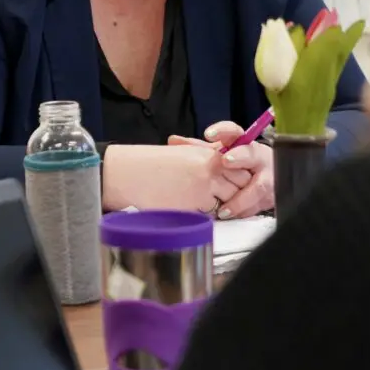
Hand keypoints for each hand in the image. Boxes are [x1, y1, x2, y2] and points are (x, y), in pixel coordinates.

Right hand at [101, 143, 253, 214]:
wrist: (128, 174)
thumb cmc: (150, 164)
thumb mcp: (183, 153)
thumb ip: (207, 160)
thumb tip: (226, 170)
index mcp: (208, 154)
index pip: (241, 169)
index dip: (238, 178)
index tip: (231, 183)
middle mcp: (211, 171)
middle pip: (240, 186)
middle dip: (235, 193)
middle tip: (225, 197)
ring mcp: (204, 190)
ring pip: (228, 202)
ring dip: (223, 205)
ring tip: (207, 204)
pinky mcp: (194, 208)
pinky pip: (211, 215)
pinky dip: (206, 215)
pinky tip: (194, 210)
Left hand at [167, 121, 274, 217]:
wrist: (268, 176)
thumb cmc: (238, 163)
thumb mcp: (219, 153)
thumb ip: (199, 148)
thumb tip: (173, 140)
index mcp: (242, 142)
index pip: (233, 131)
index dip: (222, 131)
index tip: (208, 135)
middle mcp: (257, 157)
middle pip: (251, 154)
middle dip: (240, 157)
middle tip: (225, 161)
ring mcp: (268, 176)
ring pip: (258, 186)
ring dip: (240, 198)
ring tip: (224, 208)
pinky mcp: (271, 195)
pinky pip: (258, 205)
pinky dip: (242, 212)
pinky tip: (229, 216)